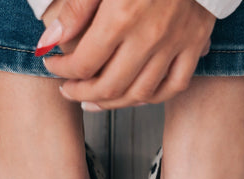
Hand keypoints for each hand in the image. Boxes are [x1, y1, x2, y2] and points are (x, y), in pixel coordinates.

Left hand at [38, 0, 214, 109]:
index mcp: (121, 17)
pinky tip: (134, 96)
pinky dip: (153, 98)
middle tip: (69, 90)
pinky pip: (174, 86)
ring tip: (94, 100)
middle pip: (109, 87)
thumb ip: (77, 8)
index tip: (52, 65)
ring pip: (139, 94)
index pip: (84, 63)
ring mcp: (174, 44)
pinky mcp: (194, 45)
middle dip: (81, 93)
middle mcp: (148, 37)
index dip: (62, 70)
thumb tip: (49, 41)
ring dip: (112, 103)